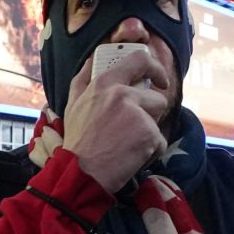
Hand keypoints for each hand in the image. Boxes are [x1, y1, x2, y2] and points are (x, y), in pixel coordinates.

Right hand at [61, 47, 169, 191]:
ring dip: (149, 133)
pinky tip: (131, 157)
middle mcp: (122, 94)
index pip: (139, 60)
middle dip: (150, 114)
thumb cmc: (77, 141)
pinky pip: (160, 142)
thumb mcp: (73, 104)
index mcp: (105, 83)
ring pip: (158, 121)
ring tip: (127, 144)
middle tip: (134, 130)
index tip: (159, 80)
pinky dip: (150, 152)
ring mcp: (138, 114)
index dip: (155, 68)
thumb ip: (83, 80)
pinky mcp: (149, 134)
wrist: (80, 173)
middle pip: (156, 98)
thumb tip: (91, 60)